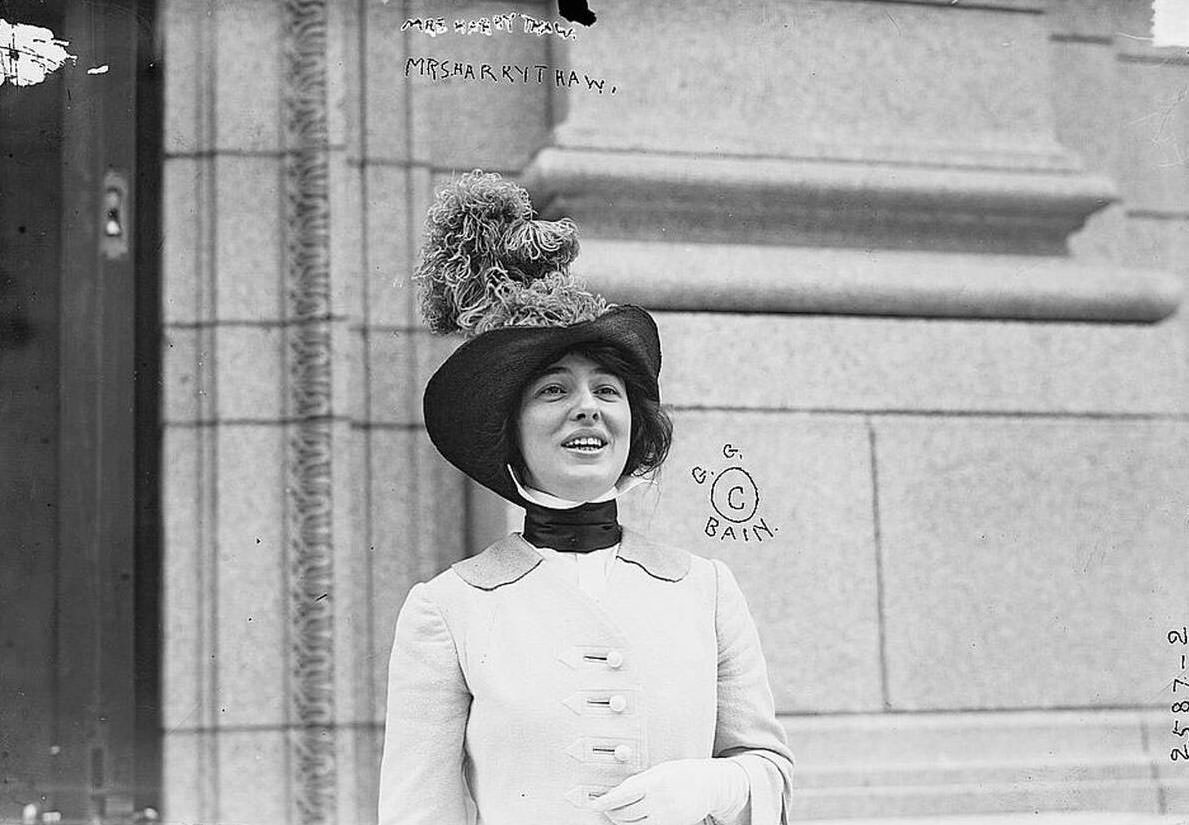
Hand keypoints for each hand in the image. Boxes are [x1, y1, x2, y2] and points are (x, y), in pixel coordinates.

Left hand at [591, 758, 748, 824]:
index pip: (625, 793)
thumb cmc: (682, 773)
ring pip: (634, 823)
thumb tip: (618, 791)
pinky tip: (631, 819)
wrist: (709, 785)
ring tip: (616, 813)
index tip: (594, 804)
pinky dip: (635, 824)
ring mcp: (666, 815)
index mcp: (655, 781)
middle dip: (612, 811)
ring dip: (621, 820)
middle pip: (626, 812)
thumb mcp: (660, 770)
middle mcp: (660, 799)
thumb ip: (640, 780)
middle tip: (603, 807)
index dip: (607, 800)